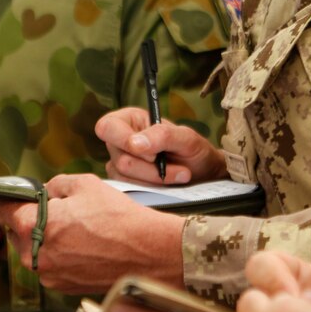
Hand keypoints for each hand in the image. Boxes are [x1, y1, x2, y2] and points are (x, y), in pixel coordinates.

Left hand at [0, 173, 185, 293]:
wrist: (150, 255)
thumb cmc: (120, 219)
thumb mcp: (86, 185)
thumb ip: (56, 186)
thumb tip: (47, 195)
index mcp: (34, 226)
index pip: (1, 209)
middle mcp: (35, 255)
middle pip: (21, 232)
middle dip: (34, 220)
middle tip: (64, 212)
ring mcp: (50, 275)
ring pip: (38, 250)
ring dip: (50, 239)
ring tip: (83, 231)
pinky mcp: (65, 287)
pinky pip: (54, 265)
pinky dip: (64, 255)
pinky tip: (88, 247)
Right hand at [97, 107, 226, 184]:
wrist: (204, 175)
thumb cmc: (194, 151)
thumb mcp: (186, 138)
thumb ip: (162, 135)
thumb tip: (134, 144)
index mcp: (129, 120)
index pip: (107, 128)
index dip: (125, 141)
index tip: (153, 154)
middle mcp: (119, 142)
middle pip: (120, 160)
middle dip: (152, 169)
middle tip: (180, 169)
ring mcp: (119, 164)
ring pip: (125, 179)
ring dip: (156, 181)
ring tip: (180, 176)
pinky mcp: (125, 184)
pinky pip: (130, 191)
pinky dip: (153, 190)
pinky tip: (168, 186)